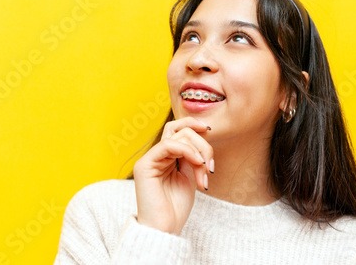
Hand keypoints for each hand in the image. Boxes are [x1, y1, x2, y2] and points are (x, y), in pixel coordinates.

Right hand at [133, 116, 213, 235]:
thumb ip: (193, 158)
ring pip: (176, 135)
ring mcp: (149, 159)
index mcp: (166, 157)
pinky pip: (167, 145)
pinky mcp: (145, 165)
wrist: (165, 229)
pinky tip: (197, 162)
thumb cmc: (176, 208)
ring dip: (198, 151)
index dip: (194, 125)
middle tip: (210, 168)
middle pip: (180, 130)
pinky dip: (186, 150)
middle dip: (202, 145)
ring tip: (204, 172)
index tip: (210, 130)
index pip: (178, 130)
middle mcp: (156, 155)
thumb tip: (202, 139)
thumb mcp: (191, 176)